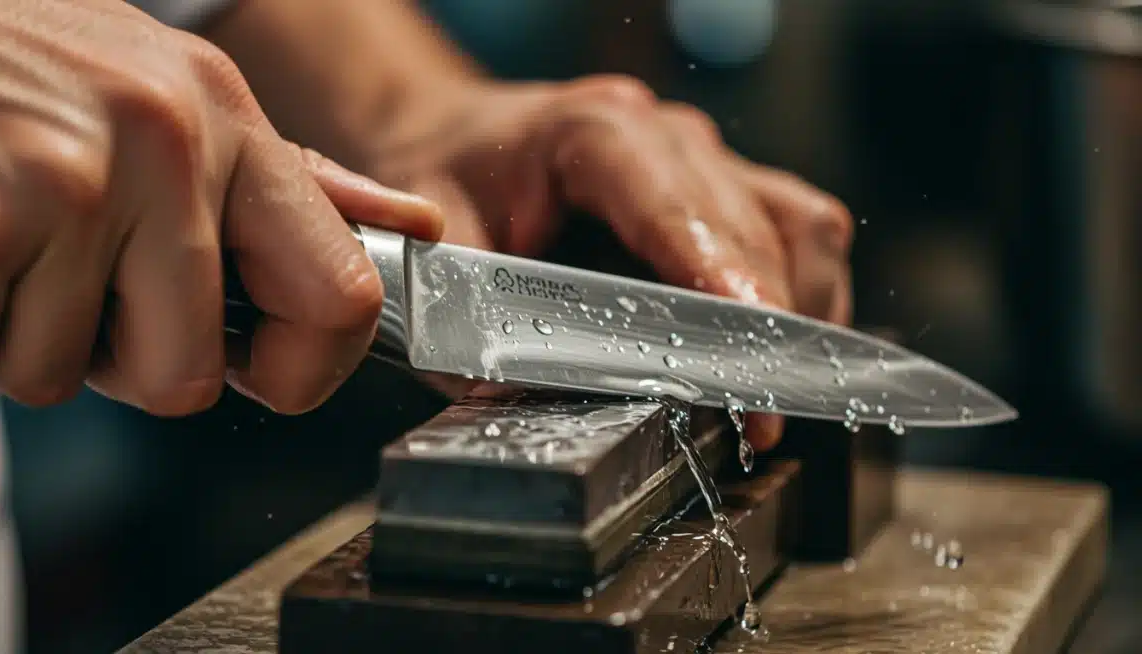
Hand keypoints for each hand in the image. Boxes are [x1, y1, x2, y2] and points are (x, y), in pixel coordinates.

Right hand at [0, 0, 441, 415]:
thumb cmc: (27, 67)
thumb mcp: (172, 97)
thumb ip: (289, 184)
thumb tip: (412, 228)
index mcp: (229, 123)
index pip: (341, 296)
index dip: (306, 371)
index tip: (260, 368)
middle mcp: (164, 146)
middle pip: (185, 376)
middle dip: (117, 360)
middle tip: (68, 276)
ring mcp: (64, 183)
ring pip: (57, 377)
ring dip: (14, 332)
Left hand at [367, 75, 853, 449]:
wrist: (460, 131)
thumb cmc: (448, 175)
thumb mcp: (434, 243)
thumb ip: (460, 317)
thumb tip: (500, 399)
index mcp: (594, 133)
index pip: (677, 210)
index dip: (721, 280)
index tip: (748, 353)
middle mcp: (666, 136)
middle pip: (752, 226)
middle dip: (767, 326)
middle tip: (760, 420)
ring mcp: (704, 157)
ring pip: (798, 224)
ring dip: (799, 309)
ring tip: (774, 393)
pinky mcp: (725, 183)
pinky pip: (798, 229)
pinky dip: (802, 292)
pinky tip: (775, 353)